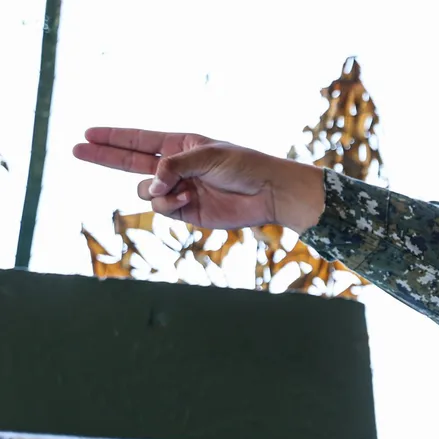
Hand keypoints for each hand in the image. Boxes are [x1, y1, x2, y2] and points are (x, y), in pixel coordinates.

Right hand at [73, 128, 325, 232]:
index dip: (113, 137)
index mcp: (180, 145)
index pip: (139, 139)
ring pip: (144, 191)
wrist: (268, 193)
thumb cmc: (244, 166)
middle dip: (103, 156)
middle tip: (75, 149)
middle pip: (129, 161)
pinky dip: (169, 204)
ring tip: (181, 188)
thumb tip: (151, 184)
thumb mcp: (208, 155)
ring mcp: (178, 189)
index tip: (87, 133)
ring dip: (156, 190)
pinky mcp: (186, 211)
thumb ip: (174, 165)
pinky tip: (189, 198)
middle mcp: (175, 166)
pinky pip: (160, 208)